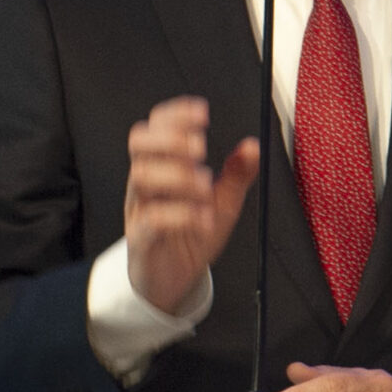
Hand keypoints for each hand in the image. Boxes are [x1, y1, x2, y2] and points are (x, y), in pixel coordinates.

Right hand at [124, 96, 258, 312]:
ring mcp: (141, 210)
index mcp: (163, 167)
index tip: (202, 112)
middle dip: (170, 138)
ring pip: (142, 177)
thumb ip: (237, 174)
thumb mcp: (223, 201)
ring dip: (179, 175)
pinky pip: (153, 220)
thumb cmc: (191, 233)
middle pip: (139, 144)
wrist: (170, 279)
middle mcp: (147, 184)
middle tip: (200, 148)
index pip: (155, 128)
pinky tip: (203, 217)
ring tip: (206, 186)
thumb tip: (252, 145)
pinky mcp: (143, 240)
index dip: (174, 115)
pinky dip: (182, 215)